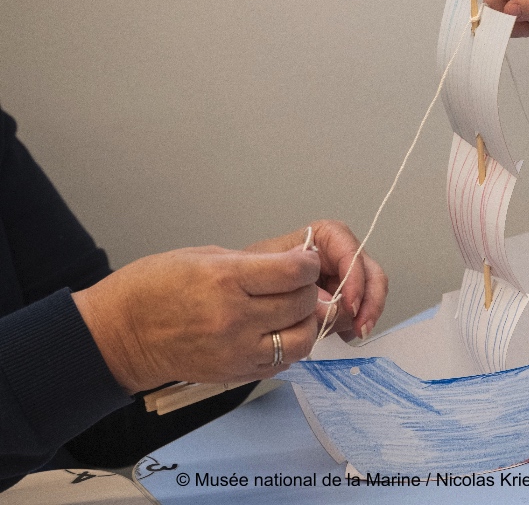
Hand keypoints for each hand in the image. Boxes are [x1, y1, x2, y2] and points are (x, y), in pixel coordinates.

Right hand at [73, 246, 320, 393]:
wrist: (118, 335)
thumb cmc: (153, 288)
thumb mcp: (202, 257)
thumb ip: (253, 262)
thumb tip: (295, 261)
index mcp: (225, 280)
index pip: (294, 273)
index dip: (307, 264)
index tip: (303, 262)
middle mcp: (235, 318)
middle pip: (302, 305)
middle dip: (307, 290)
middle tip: (295, 285)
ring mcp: (236, 350)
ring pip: (301, 340)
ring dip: (303, 324)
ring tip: (289, 313)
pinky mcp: (235, 373)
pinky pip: (282, 363)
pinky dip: (286, 347)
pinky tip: (272, 333)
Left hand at [245, 220, 387, 341]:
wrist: (236, 299)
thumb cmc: (245, 279)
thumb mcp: (267, 281)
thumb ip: (300, 295)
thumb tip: (331, 310)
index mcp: (319, 239)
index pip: (347, 247)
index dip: (354, 273)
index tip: (349, 302)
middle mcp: (334, 257)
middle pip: (367, 269)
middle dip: (369, 298)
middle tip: (360, 324)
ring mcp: (340, 279)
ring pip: (370, 290)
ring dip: (365, 313)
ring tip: (353, 332)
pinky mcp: (340, 300)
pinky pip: (359, 309)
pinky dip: (355, 322)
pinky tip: (346, 334)